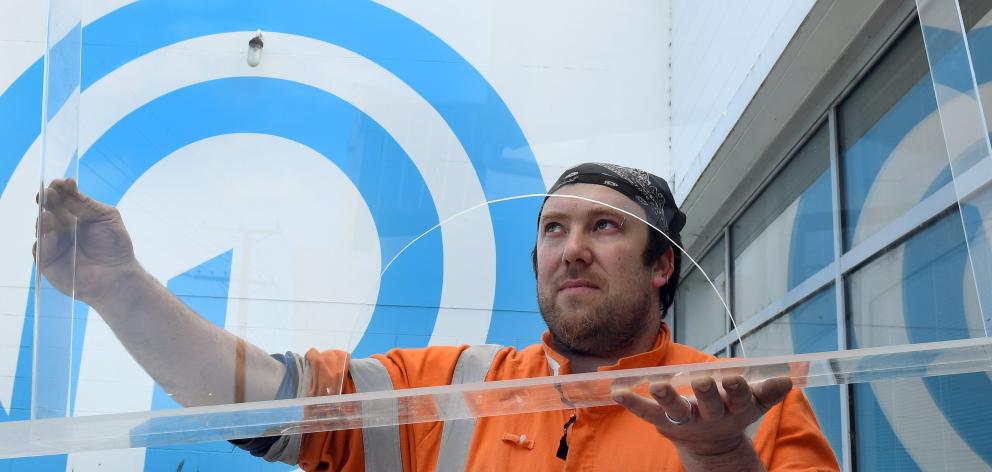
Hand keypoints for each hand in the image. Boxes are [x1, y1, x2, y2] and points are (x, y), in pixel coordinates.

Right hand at [34, 178, 138, 304]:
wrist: (118, 276)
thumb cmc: (115, 246)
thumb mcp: (106, 217)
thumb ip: (86, 203)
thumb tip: (68, 183)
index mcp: (74, 214)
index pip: (61, 197)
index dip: (58, 189)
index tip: (60, 183)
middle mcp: (61, 226)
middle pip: (48, 209)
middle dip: (48, 200)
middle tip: (50, 194)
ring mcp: (53, 243)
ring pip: (41, 228)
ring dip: (44, 220)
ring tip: (49, 215)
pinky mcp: (48, 261)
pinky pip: (40, 249)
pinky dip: (43, 241)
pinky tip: (50, 235)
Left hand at [613, 375, 791, 457]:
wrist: (712, 447)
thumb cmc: (732, 412)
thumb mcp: (754, 404)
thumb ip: (768, 391)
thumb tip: (786, 378)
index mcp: (734, 409)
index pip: (740, 398)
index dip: (738, 389)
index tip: (735, 377)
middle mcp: (710, 416)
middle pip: (710, 404)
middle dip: (707, 391)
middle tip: (704, 379)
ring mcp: (686, 421)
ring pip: (677, 409)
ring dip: (667, 396)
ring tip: (657, 384)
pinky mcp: (664, 422)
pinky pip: (646, 413)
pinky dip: (631, 402)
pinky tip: (617, 391)